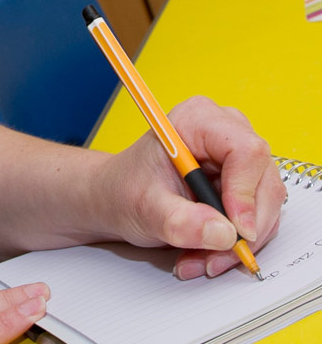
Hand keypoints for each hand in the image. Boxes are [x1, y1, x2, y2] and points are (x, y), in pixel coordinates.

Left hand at [95, 96, 285, 278]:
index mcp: (197, 120)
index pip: (246, 151)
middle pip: (262, 179)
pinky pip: (254, 212)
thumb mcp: (145, 208)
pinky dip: (234, 239)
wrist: (116, 197)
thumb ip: (180, 221)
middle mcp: (222, 131)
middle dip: (244, 228)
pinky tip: (206, 251)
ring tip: (201, 259)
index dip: (246, 194)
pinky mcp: (236, 178)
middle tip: (215, 259)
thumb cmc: (124, 190)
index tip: (235, 231)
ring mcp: (232, 155)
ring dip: (237, 240)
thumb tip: (223, 234)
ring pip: (263, 201)